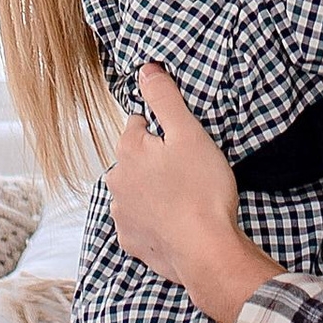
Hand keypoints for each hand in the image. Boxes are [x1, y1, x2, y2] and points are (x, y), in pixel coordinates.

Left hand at [106, 67, 275, 322]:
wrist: (206, 252)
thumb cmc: (201, 191)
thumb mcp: (189, 133)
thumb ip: (165, 98)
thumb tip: (146, 70)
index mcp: (128, 151)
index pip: (138, 124)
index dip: (163, 131)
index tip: (182, 143)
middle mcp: (116, 182)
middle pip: (135, 159)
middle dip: (156, 161)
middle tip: (189, 171)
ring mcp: (122, 215)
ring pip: (136, 191)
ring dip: (154, 191)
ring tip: (185, 199)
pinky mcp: (132, 242)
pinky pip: (141, 222)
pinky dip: (155, 221)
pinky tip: (177, 223)